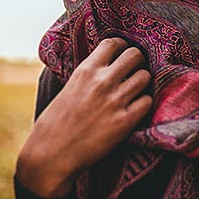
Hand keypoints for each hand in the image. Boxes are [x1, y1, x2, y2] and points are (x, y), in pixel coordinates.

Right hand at [16, 38, 152, 197]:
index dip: (122, 47)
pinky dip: (143, 104)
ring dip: (142, 83)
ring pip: (145, 76)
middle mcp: (102, 81)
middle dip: (137, 62)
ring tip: (135, 91)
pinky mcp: (125, 121)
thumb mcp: (69, 87)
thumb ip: (89, 74)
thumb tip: (107, 63)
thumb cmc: (55, 123)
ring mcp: (115, 100)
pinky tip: (135, 109)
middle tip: (133, 72)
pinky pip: (147, 101)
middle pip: (135, 55)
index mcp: (86, 70)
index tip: (123, 54)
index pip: (114, 43)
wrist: (51, 155)